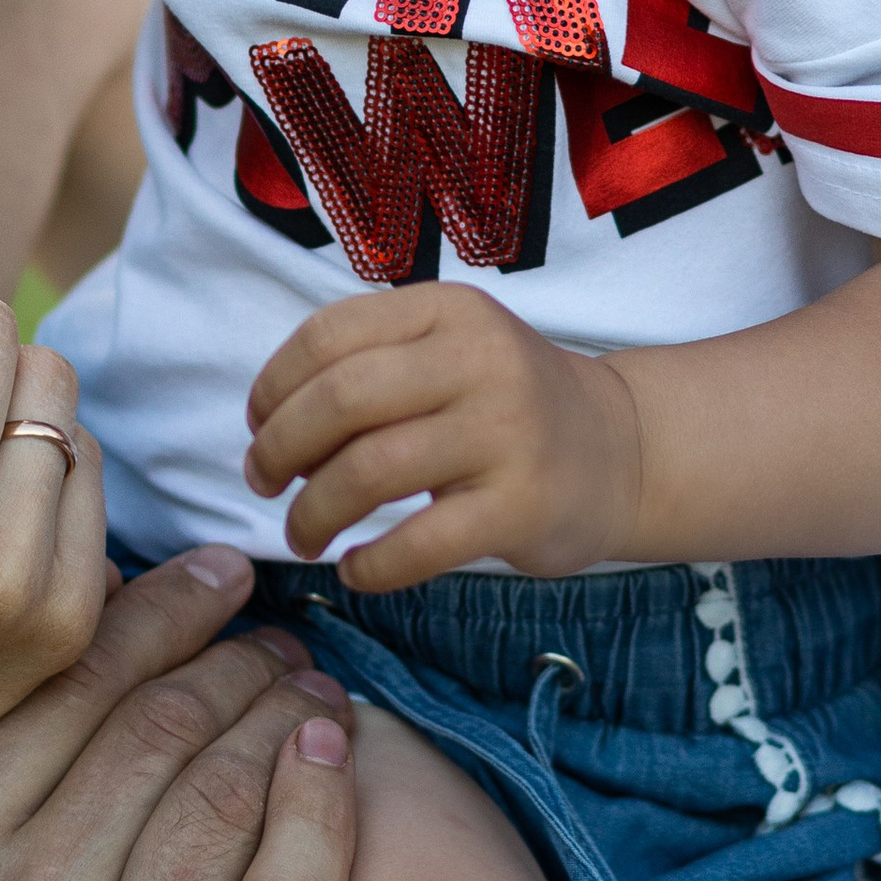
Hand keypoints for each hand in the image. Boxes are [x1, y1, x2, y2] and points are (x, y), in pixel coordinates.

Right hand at [0, 550, 360, 880]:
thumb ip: (13, 753)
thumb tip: (109, 595)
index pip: (73, 690)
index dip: (164, 614)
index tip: (222, 573)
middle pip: (157, 737)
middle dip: (235, 663)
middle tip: (279, 639)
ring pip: (220, 806)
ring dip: (282, 721)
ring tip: (313, 688)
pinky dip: (319, 817)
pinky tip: (336, 755)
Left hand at [245, 285, 641, 587]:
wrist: (622, 449)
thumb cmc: (507, 402)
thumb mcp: (451, 347)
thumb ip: (371, 363)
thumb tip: (268, 425)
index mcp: (448, 310)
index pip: (327, 335)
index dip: (273, 386)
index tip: (259, 426)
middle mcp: (480, 360)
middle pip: (339, 400)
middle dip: (280, 449)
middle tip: (265, 483)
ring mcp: (506, 434)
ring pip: (369, 471)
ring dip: (312, 513)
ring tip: (303, 534)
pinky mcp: (522, 507)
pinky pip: (419, 543)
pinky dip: (370, 566)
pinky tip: (356, 570)